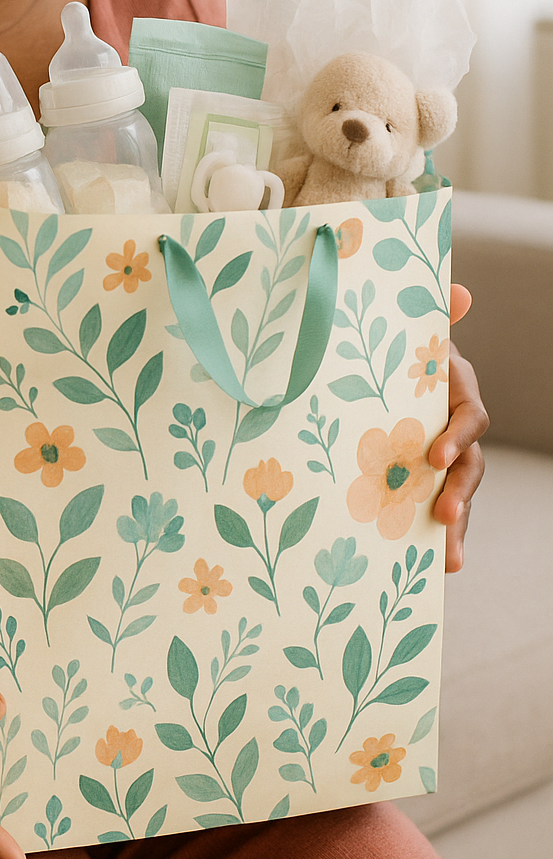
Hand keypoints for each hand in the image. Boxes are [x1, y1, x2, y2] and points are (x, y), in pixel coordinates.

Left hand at [428, 284, 487, 571]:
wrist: (387, 366)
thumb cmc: (401, 347)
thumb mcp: (413, 331)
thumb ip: (436, 314)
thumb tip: (460, 290)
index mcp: (457, 393)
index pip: (471, 419)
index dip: (458, 438)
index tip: (436, 458)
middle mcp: (456, 429)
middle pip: (470, 468)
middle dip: (460, 495)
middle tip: (445, 518)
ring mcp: (443, 458)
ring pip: (458, 496)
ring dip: (456, 527)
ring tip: (449, 561)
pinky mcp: (424, 478)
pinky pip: (435, 509)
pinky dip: (438, 537)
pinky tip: (435, 569)